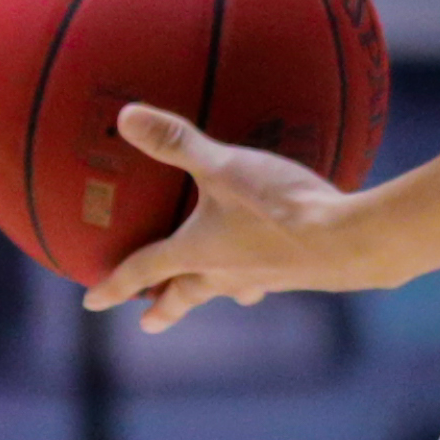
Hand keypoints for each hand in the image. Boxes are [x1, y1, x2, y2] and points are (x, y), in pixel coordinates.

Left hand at [84, 104, 362, 329]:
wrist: (348, 242)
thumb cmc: (278, 207)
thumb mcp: (224, 166)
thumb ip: (178, 141)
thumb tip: (126, 115)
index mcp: (198, 252)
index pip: (145, 270)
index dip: (115, 285)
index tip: (91, 302)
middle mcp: (226, 273)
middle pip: (187, 295)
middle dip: (165, 308)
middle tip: (148, 323)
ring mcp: (265, 277)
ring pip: (230, 290)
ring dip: (217, 293)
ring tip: (225, 296)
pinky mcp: (300, 273)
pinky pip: (270, 275)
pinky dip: (263, 273)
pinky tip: (278, 263)